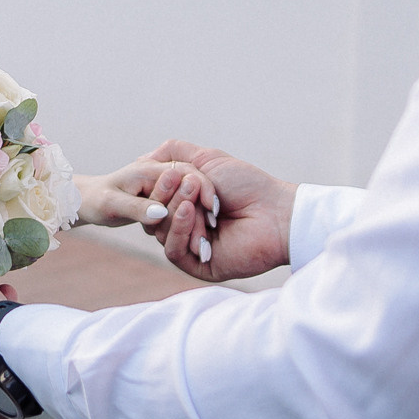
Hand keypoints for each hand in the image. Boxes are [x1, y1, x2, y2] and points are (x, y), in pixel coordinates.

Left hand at [77, 163, 219, 230]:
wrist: (88, 200)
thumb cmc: (95, 201)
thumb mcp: (112, 206)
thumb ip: (137, 208)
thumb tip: (161, 214)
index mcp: (149, 168)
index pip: (186, 173)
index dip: (201, 191)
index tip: (210, 214)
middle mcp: (160, 172)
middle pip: (193, 185)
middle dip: (204, 209)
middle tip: (212, 233)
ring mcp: (165, 183)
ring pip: (192, 197)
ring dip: (201, 217)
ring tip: (205, 245)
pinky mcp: (166, 195)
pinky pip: (186, 204)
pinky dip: (193, 220)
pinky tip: (197, 241)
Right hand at [130, 140, 295, 282]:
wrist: (276, 210)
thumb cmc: (248, 185)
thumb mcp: (207, 159)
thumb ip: (174, 152)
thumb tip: (143, 157)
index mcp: (188, 206)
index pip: (156, 200)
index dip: (159, 186)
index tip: (171, 172)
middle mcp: (188, 228)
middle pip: (155, 217)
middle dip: (169, 196)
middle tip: (190, 183)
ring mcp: (193, 248)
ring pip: (162, 233)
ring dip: (176, 210)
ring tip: (195, 195)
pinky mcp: (200, 266)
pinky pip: (174, 252)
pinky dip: (179, 230)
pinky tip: (189, 213)